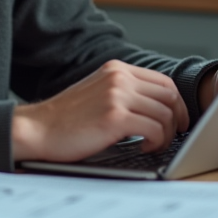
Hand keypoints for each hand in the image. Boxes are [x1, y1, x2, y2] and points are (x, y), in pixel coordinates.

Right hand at [12, 60, 189, 162]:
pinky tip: (144, 147)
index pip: (163, 81)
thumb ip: (124, 92)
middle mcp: (119, 77)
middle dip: (178, 118)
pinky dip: (156, 141)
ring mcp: (117, 95)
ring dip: (166, 134)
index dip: (177, 102)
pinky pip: (154, 129)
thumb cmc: (66, 119)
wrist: (37, 129)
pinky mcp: (115, 117)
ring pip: (165, 114)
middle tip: (174, 135)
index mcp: (116, 69)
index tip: (179, 119)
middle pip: (169, 95)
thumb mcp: (97, 92)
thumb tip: (157, 107)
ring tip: (153, 145)